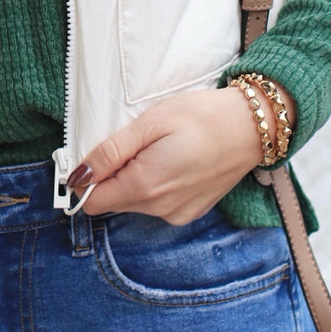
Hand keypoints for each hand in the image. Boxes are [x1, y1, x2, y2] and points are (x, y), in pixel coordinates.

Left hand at [71, 84, 295, 224]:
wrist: (251, 128)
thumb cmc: (201, 117)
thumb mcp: (150, 123)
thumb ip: (111, 152)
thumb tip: (79, 175)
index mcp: (146, 186)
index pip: (94, 203)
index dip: (86, 180)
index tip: (94, 156)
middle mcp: (160, 210)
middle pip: (114, 202)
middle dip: (112, 176)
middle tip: (132, 142)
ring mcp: (177, 214)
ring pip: (135, 203)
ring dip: (133, 179)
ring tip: (156, 147)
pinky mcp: (190, 212)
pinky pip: (157, 205)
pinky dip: (154, 185)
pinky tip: (171, 160)